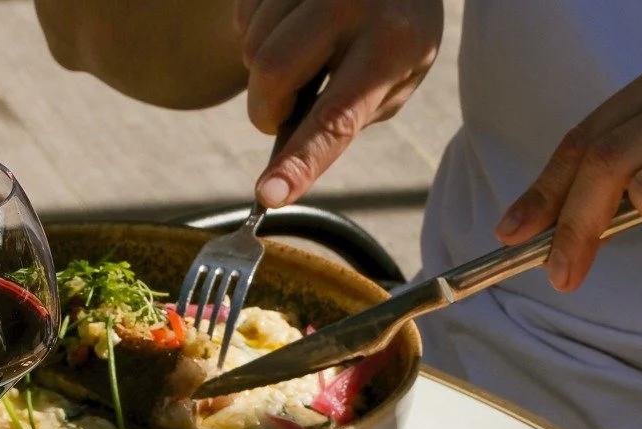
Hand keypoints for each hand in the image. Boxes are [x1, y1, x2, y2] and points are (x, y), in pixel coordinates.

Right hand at [236, 0, 443, 205]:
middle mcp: (351, 0)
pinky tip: (289, 26)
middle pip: (271, 71)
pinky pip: (243, 14)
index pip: (335, 119)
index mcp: (389, 45)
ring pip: (251, 43)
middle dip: (266, 108)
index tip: (268, 196)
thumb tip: (284, 160)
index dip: (299, 161)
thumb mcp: (394, 80)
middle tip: (284, 112)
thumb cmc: (398, 33)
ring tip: (301, 55)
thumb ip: (345, 118)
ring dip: (262, 68)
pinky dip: (255, 32)